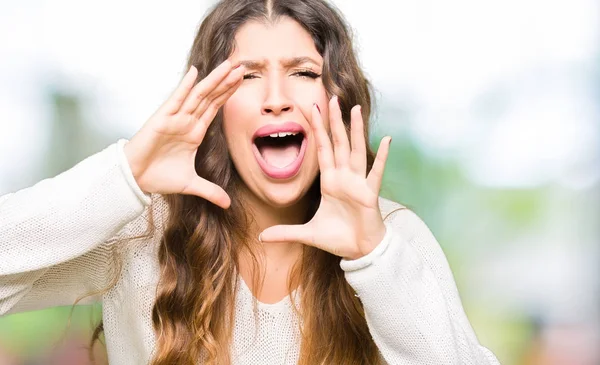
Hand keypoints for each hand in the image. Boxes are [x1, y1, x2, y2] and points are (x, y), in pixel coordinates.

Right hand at [123, 60, 244, 207]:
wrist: (135, 180)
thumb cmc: (159, 177)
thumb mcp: (191, 185)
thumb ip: (211, 191)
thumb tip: (228, 204)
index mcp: (195, 132)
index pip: (214, 108)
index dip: (227, 94)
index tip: (241, 80)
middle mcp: (187, 121)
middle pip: (210, 97)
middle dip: (225, 82)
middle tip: (241, 65)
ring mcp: (175, 118)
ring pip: (198, 95)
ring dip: (213, 80)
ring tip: (228, 65)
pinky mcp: (162, 119)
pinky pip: (175, 99)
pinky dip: (185, 86)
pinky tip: (195, 72)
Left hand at [259, 96, 391, 259]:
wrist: (359, 251)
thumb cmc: (338, 239)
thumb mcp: (307, 234)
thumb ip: (285, 233)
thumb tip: (261, 238)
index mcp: (330, 182)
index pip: (322, 149)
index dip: (317, 129)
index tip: (312, 108)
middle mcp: (344, 177)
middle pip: (338, 143)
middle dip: (334, 121)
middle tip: (332, 98)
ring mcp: (358, 183)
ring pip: (356, 150)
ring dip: (355, 130)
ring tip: (355, 109)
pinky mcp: (369, 193)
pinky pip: (376, 172)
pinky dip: (382, 156)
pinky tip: (386, 138)